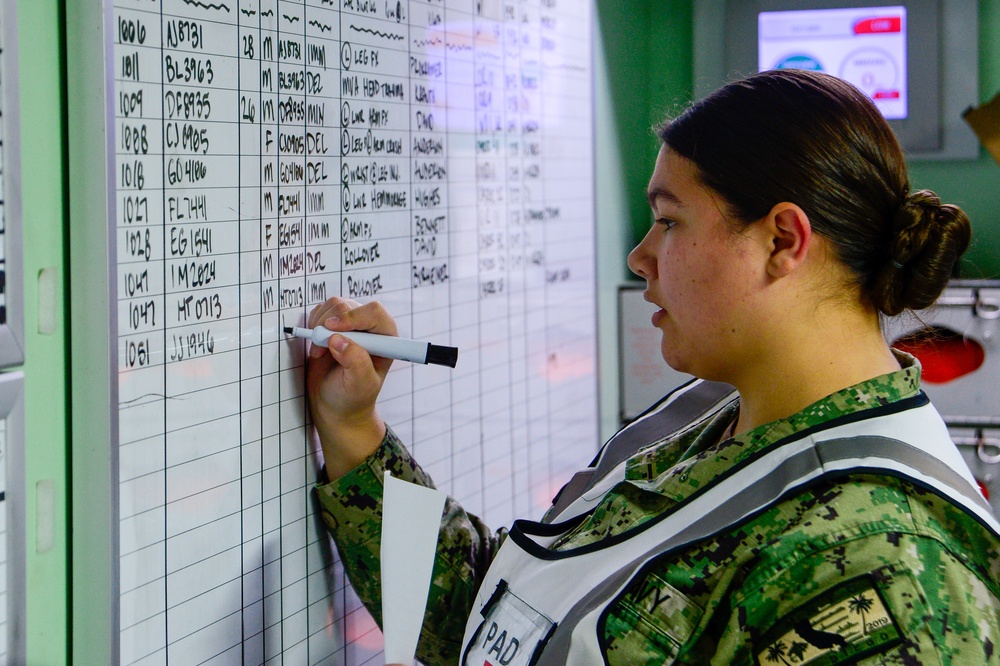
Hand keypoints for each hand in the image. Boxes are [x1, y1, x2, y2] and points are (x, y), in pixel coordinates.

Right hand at [306, 297, 396, 478]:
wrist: (334, 405)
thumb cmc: (353, 397)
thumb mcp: (359, 385)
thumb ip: (355, 362)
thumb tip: (338, 339)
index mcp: (385, 338)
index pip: (373, 312)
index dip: (353, 317)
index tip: (333, 331)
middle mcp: (369, 327)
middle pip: (348, 306)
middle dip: (330, 325)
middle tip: (322, 348)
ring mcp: (350, 324)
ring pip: (333, 306)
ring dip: (320, 326)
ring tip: (320, 352)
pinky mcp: (333, 325)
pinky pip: (320, 312)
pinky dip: (313, 325)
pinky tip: (317, 346)